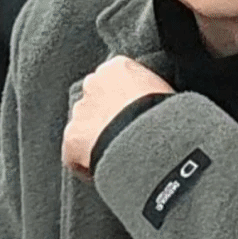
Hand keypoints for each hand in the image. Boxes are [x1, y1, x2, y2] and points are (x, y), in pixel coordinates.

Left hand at [62, 56, 173, 176]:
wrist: (150, 138)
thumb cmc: (166, 114)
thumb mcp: (165, 91)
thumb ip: (150, 92)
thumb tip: (156, 109)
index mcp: (117, 68)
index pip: (115, 80)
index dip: (125, 101)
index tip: (134, 116)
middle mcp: (93, 84)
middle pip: (96, 101)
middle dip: (106, 118)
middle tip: (125, 136)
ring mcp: (80, 112)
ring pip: (84, 127)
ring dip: (95, 139)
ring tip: (117, 155)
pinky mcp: (71, 139)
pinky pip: (74, 154)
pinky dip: (85, 164)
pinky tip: (105, 170)